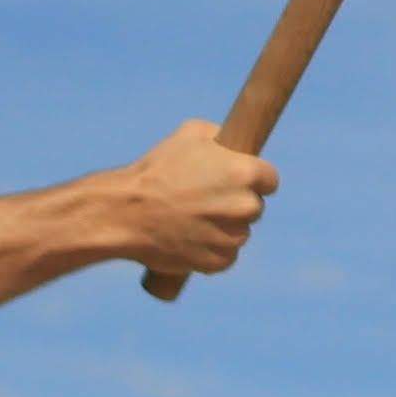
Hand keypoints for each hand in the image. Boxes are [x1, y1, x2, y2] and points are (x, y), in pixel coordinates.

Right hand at [123, 121, 279, 287]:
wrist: (125, 213)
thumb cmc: (156, 170)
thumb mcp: (190, 135)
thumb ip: (219, 135)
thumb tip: (232, 142)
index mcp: (245, 174)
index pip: (270, 180)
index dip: (254, 180)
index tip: (238, 181)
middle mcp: (245, 206)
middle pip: (254, 207)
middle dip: (236, 204)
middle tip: (207, 199)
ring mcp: (232, 237)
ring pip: (240, 232)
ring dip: (225, 228)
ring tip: (194, 219)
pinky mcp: (218, 262)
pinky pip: (226, 256)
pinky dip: (213, 251)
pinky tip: (192, 239)